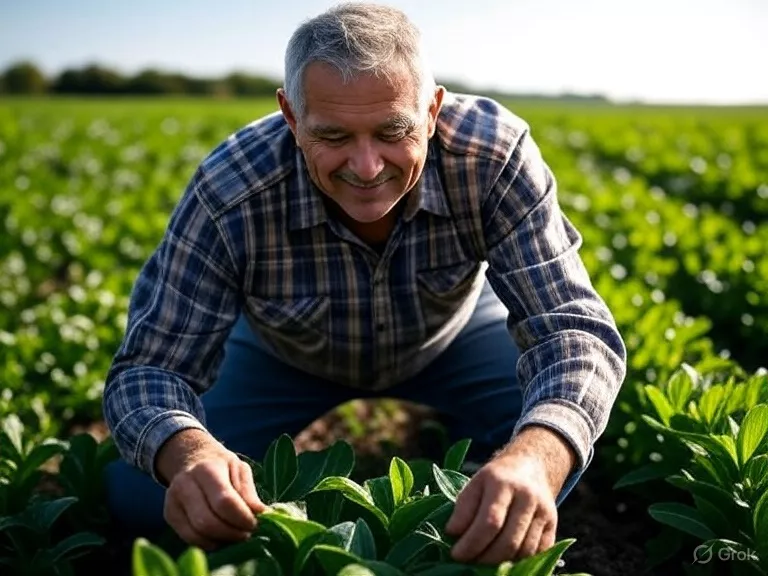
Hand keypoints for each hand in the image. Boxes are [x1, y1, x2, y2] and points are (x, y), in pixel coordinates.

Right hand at [157, 429, 266, 549]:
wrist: (191, 458)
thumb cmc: (221, 465)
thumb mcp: (239, 468)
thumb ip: (248, 491)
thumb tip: (261, 513)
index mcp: (206, 469)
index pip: (224, 501)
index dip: (242, 518)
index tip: (255, 523)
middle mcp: (185, 485)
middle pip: (207, 522)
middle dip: (232, 533)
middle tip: (247, 533)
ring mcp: (173, 501)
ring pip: (197, 534)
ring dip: (221, 540)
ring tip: (236, 535)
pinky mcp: (170, 515)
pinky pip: (190, 538)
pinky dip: (209, 543)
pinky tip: (222, 537)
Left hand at [445, 453, 556, 563]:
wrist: (530, 466)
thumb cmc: (496, 478)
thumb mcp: (475, 484)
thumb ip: (463, 508)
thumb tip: (453, 533)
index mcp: (503, 483)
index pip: (490, 522)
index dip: (472, 543)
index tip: (456, 554)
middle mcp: (527, 496)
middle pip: (508, 541)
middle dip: (485, 558)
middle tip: (469, 561)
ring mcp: (543, 511)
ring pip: (524, 550)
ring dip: (502, 563)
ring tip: (484, 560)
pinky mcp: (553, 524)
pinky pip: (537, 552)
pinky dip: (520, 560)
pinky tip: (504, 558)